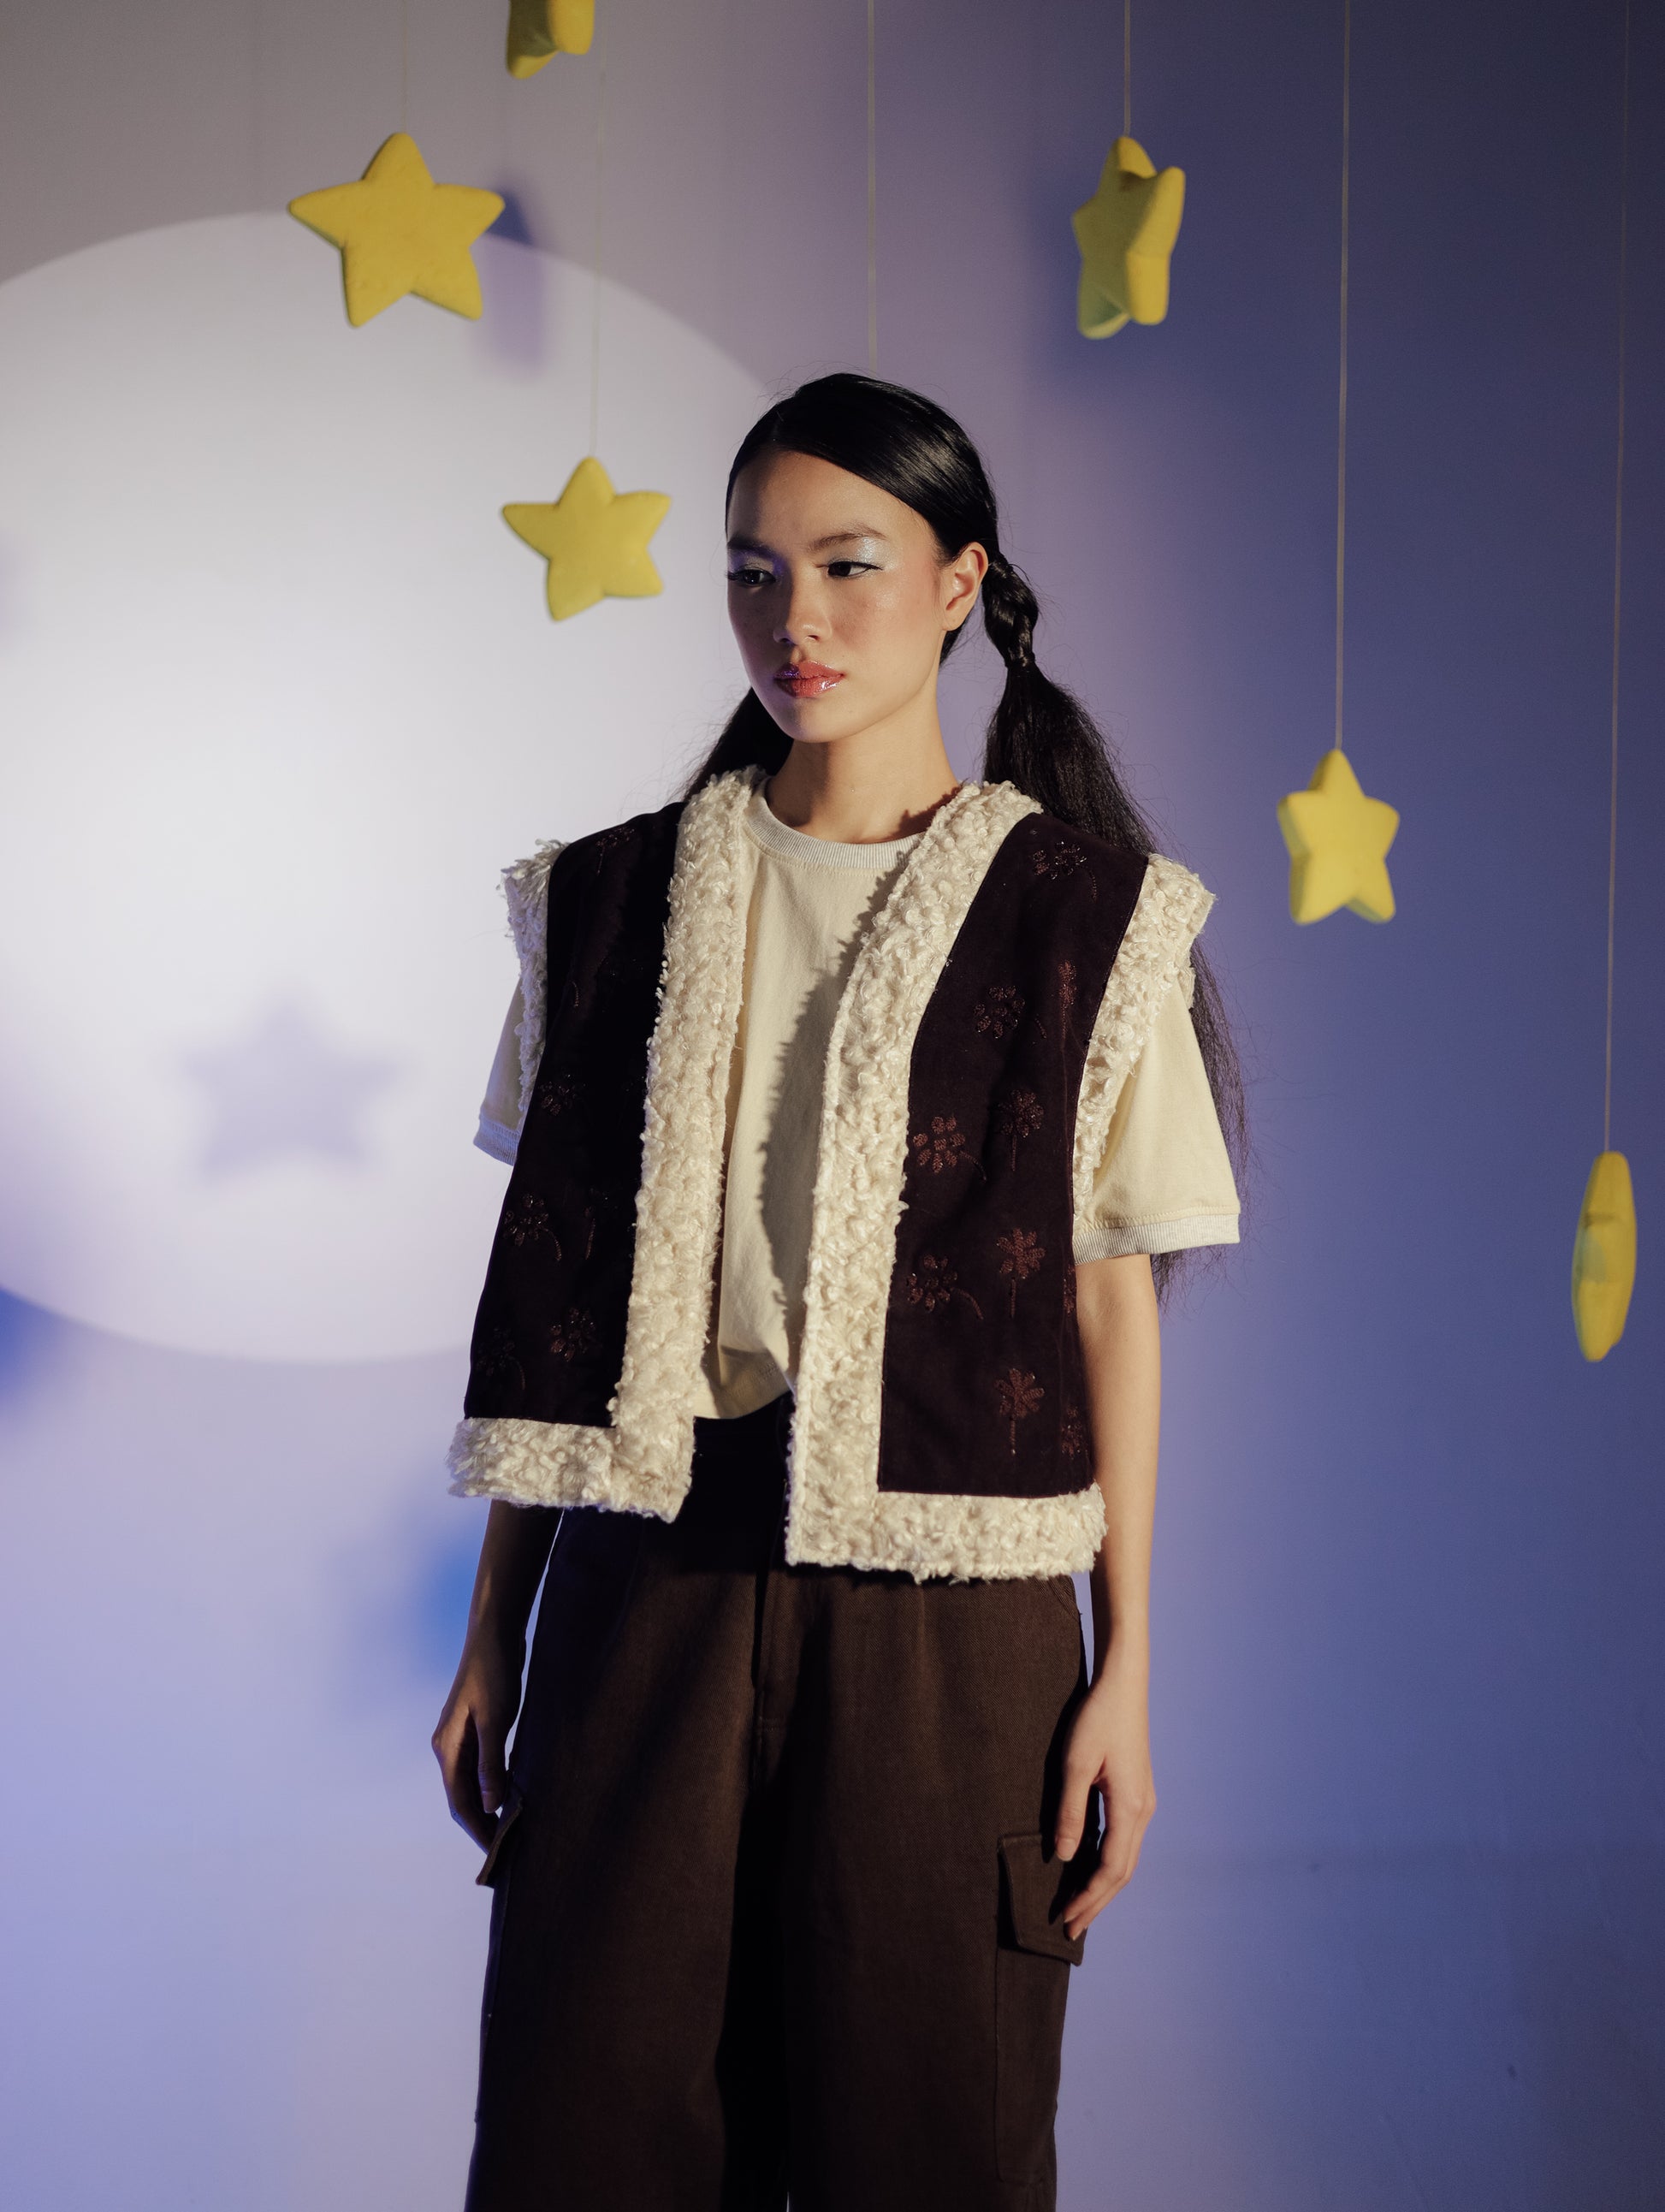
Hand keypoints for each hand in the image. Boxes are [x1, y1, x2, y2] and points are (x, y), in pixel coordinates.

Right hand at [432, 1631, 525, 1849]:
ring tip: (511, 1827)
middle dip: (482, 1824)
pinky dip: (493, 1784)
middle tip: (508, 1847)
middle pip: (463, 1797)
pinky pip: (481, 1767)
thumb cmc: (494, 1673)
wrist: (495, 1634)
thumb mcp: (495, 1720)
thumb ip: (491, 1763)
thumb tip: (491, 1805)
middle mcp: (449, 1746)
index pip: (460, 1802)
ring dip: (488, 1806)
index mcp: (447, 1748)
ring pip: (471, 1783)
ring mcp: (461, 1737)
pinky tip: (510, 1793)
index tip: (498, 1853)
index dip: (478, 1829)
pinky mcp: (477, 1728)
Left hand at [1053, 1638, 1154, 1939]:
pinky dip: (1108, 1864)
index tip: (1065, 1920)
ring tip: (1080, 1907)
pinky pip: (1125, 1841)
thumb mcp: (1075, 1764)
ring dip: (1103, 1886)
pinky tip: (1090, 1867)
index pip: (1110, 1870)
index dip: (1088, 1899)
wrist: (1123, 1684)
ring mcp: (1143, 1802)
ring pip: (1126, 1859)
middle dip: (1096, 1902)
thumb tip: (1064, 1857)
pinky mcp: (1137, 1792)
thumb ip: (1070, 1812)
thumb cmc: (1097, 1718)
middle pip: (1122, 1873)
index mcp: (1130, 1808)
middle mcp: (1143, 1811)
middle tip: (1070, 1928)